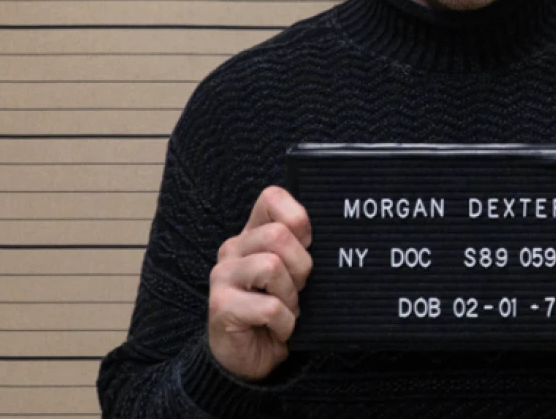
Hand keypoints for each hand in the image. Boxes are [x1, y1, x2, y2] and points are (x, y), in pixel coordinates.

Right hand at [208, 186, 313, 380]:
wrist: (250, 358)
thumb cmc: (277, 310)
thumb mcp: (295, 274)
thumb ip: (303, 248)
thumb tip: (334, 232)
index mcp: (253, 234)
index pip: (272, 197)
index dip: (298, 220)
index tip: (307, 247)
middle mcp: (233, 249)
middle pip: (278, 235)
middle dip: (300, 267)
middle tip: (298, 290)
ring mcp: (223, 276)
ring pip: (271, 266)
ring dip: (291, 297)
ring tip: (286, 310)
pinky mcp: (221, 306)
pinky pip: (270, 306)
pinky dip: (285, 323)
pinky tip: (278, 329)